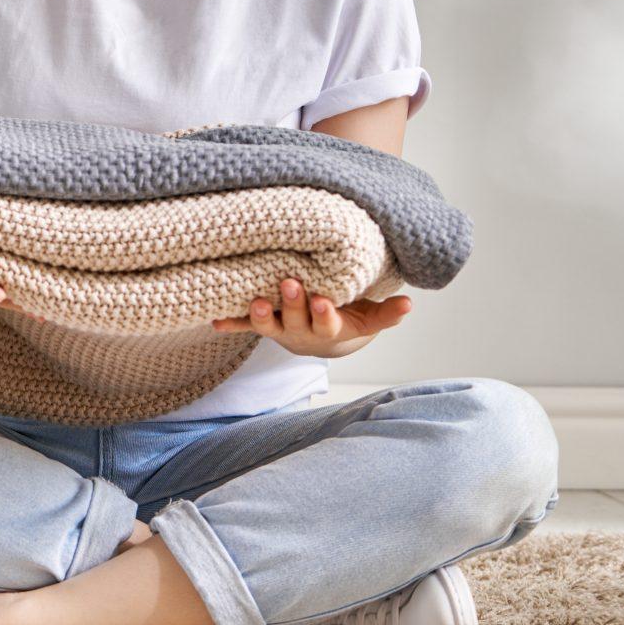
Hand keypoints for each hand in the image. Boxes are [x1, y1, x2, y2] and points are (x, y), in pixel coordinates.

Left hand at [212, 277, 412, 357]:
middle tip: (289, 284)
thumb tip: (409, 304)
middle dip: (292, 303)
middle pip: (295, 321)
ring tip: (255, 301)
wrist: (324, 340)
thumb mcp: (369, 319)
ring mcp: (279, 328)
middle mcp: (300, 331)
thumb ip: (386, 314)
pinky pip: (243, 326)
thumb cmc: (349, 320)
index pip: (327, 323)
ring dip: (259, 315)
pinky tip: (215, 321)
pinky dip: (230, 324)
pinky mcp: (262, 324)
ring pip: (267, 325)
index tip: (322, 301)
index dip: (323, 314)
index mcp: (328, 329)